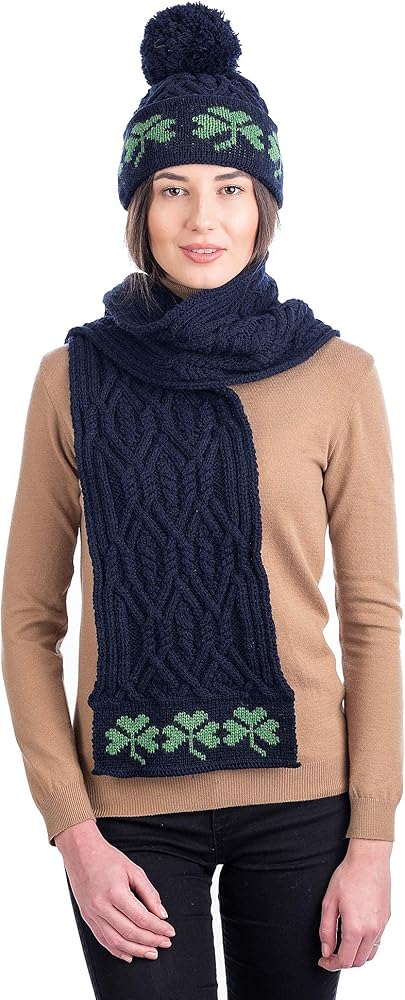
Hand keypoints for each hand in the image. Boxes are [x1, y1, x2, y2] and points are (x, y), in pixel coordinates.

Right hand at [57, 820, 175, 962]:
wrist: (81, 853)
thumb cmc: (108, 858)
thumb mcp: (134, 870)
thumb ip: (150, 893)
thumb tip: (162, 915)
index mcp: (115, 892)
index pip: (141, 918)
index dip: (158, 928)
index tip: (169, 932)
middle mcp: (101, 906)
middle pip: (130, 933)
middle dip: (151, 941)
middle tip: (165, 943)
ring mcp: (92, 914)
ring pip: (116, 942)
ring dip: (136, 951)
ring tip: (151, 953)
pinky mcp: (87, 918)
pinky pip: (102, 940)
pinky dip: (117, 951)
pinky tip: (129, 955)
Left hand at [318, 842, 390, 970]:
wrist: (369, 859)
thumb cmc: (348, 876)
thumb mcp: (329, 902)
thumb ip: (326, 930)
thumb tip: (326, 951)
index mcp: (355, 928)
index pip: (345, 961)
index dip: (331, 965)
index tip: (323, 960)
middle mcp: (371, 930)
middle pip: (358, 962)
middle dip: (343, 962)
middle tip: (331, 953)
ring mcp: (381, 926)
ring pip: (369, 954)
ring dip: (356, 955)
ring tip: (343, 945)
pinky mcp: (386, 919)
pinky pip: (377, 941)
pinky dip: (366, 945)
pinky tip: (356, 933)